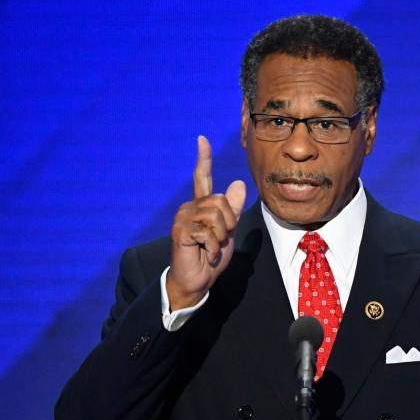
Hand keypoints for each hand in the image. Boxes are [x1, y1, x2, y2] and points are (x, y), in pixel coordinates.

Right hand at [166, 136, 245, 309]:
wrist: (196, 281)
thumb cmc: (210, 257)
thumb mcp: (228, 231)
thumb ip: (233, 210)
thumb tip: (238, 183)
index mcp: (200, 206)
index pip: (201, 177)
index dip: (203, 158)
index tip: (202, 139)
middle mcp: (189, 208)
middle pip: (220, 201)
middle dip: (229, 223)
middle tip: (220, 240)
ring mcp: (183, 218)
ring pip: (216, 215)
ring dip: (221, 236)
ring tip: (212, 247)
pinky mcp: (181, 231)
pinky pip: (208, 231)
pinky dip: (214, 246)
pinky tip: (206, 252)